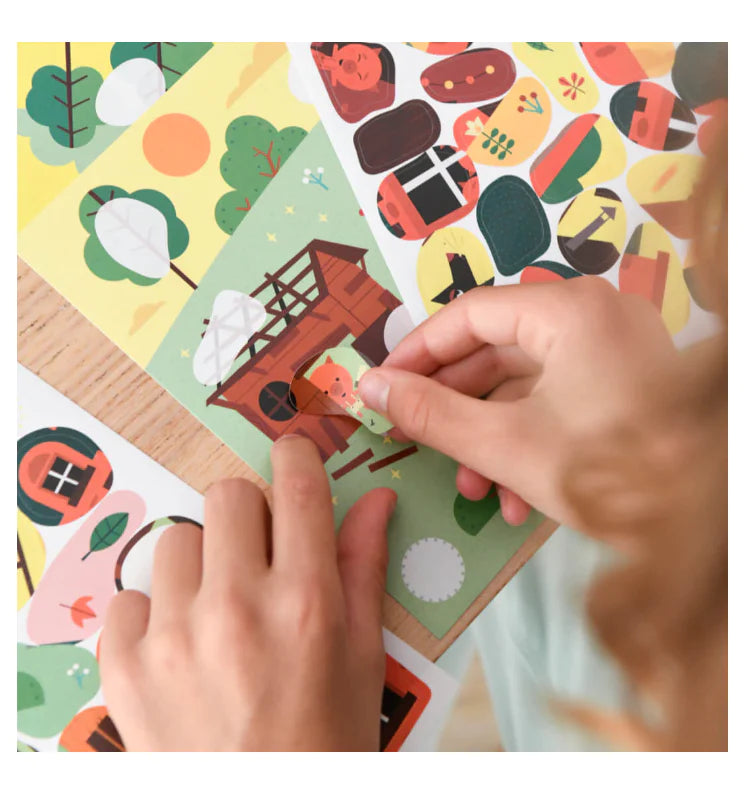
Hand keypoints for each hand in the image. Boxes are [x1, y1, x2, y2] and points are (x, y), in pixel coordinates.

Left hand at [99, 435, 396, 750]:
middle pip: (229, 494)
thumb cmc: (326, 739)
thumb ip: (363, 566)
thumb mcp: (362, 655)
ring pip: (177, 539)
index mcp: (306, 601)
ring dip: (202, 563)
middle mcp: (238, 607)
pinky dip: (156, 613)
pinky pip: (131, 596)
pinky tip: (181, 648)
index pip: (296, 483)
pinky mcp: (125, 665)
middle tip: (261, 555)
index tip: (293, 458)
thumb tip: (375, 497)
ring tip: (219, 611)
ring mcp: (174, 635)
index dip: (296, 456)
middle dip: (249, 513)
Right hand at [359, 277, 676, 530]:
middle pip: (498, 351)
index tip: (382, 387)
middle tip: (418, 440)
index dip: (417, 352)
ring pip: (527, 384)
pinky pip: (560, 401)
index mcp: (568, 309)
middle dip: (456, 407)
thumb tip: (370, 386)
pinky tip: (517, 498)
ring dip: (491, 436)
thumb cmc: (609, 474)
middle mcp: (595, 316)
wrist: (707, 525)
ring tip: (473, 489)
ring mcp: (616, 350)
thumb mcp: (503, 445)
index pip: (468, 315)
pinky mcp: (626, 385)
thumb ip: (429, 412)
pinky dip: (530, 441)